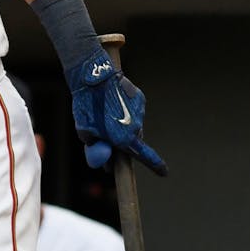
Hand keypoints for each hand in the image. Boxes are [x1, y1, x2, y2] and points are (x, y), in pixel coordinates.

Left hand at [66, 47, 166, 174]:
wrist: (94, 78)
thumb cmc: (87, 107)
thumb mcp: (85, 132)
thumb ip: (97, 149)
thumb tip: (106, 163)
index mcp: (125, 139)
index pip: (145, 157)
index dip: (155, 166)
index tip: (164, 172)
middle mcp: (137, 127)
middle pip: (133, 140)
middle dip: (123, 142)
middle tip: (107, 140)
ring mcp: (140, 111)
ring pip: (132, 123)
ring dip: (121, 123)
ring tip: (102, 112)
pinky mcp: (140, 98)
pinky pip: (133, 109)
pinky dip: (124, 108)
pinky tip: (111, 101)